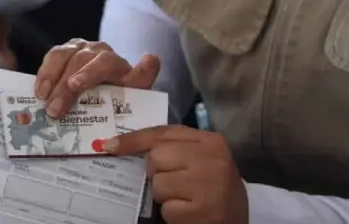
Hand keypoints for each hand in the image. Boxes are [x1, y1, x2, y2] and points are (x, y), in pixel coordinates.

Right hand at [34, 39, 159, 118]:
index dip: (88, 73)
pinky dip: (44, 73)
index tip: (74, 86)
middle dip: (65, 87)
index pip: (105, 63)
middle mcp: (100, 51)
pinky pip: (52, 56)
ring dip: (51, 77)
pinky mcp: (65, 52)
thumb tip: (151, 58)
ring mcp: (81, 48)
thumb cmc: (121, 99)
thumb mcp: (134, 95)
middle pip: (81, 63)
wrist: (109, 94)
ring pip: (64, 55)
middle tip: (54, 110)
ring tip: (42, 97)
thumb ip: (142, 80)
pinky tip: (39, 90)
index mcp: (118, 65)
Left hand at [104, 125, 247, 223]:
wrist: (239, 217)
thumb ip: (172, 146)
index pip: (163, 133)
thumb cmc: (213, 184)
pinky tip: (189, 212)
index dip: (133, 140)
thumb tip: (116, 145)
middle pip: (156, 158)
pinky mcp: (203, 211)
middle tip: (174, 181)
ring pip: (158, 185)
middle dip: (157, 173)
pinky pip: (167, 209)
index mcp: (210, 141)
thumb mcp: (200, 158)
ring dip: (165, 196)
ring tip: (184, 198)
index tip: (109, 146)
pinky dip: (173, 214)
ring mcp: (208, 186)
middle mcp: (211, 159)